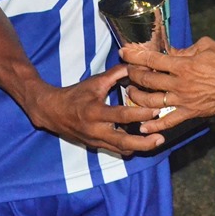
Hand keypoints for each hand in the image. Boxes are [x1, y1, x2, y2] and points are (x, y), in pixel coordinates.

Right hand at [26, 64, 163, 154]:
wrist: (53, 112)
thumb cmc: (76, 95)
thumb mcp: (95, 82)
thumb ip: (115, 74)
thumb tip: (134, 65)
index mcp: (95, 112)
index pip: (121, 115)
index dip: (140, 114)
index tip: (156, 111)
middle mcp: (95, 130)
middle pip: (123, 142)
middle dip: (144, 142)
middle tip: (161, 138)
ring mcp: (95, 141)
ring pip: (121, 149)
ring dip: (140, 147)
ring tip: (157, 141)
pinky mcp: (96, 146)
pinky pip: (115, 150)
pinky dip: (130, 148)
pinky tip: (142, 143)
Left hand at [122, 37, 214, 133]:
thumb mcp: (206, 46)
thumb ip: (186, 49)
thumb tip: (171, 52)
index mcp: (184, 64)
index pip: (153, 59)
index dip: (135, 55)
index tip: (124, 52)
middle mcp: (180, 83)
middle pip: (147, 80)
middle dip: (133, 75)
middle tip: (126, 71)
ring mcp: (184, 100)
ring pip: (152, 101)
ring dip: (137, 97)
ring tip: (130, 92)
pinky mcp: (190, 113)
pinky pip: (168, 121)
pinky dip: (154, 125)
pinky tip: (142, 126)